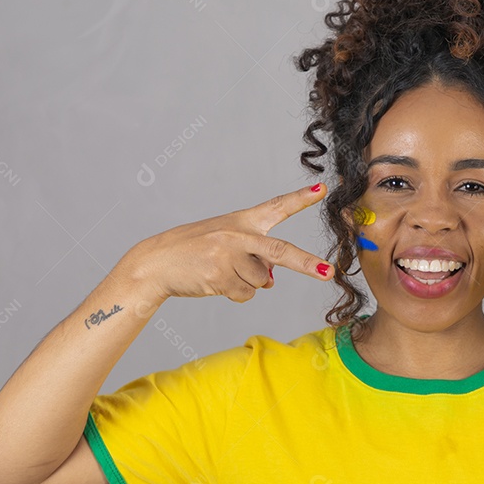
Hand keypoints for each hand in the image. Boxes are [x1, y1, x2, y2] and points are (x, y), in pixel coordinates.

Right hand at [120, 183, 333, 303]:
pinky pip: (245, 294)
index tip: (323, 189)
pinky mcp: (219, 277)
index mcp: (242, 221)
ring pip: (261, 281)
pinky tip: (215, 281)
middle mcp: (238, 236)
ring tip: (221, 271)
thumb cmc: (195, 251)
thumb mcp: (225, 242)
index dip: (301, 198)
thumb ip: (254, 256)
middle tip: (327, 272)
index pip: (276, 207)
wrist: (156, 262)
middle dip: (306, 264)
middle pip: (280, 252)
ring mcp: (228, 257)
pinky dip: (235, 293)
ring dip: (247, 283)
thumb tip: (271, 281)